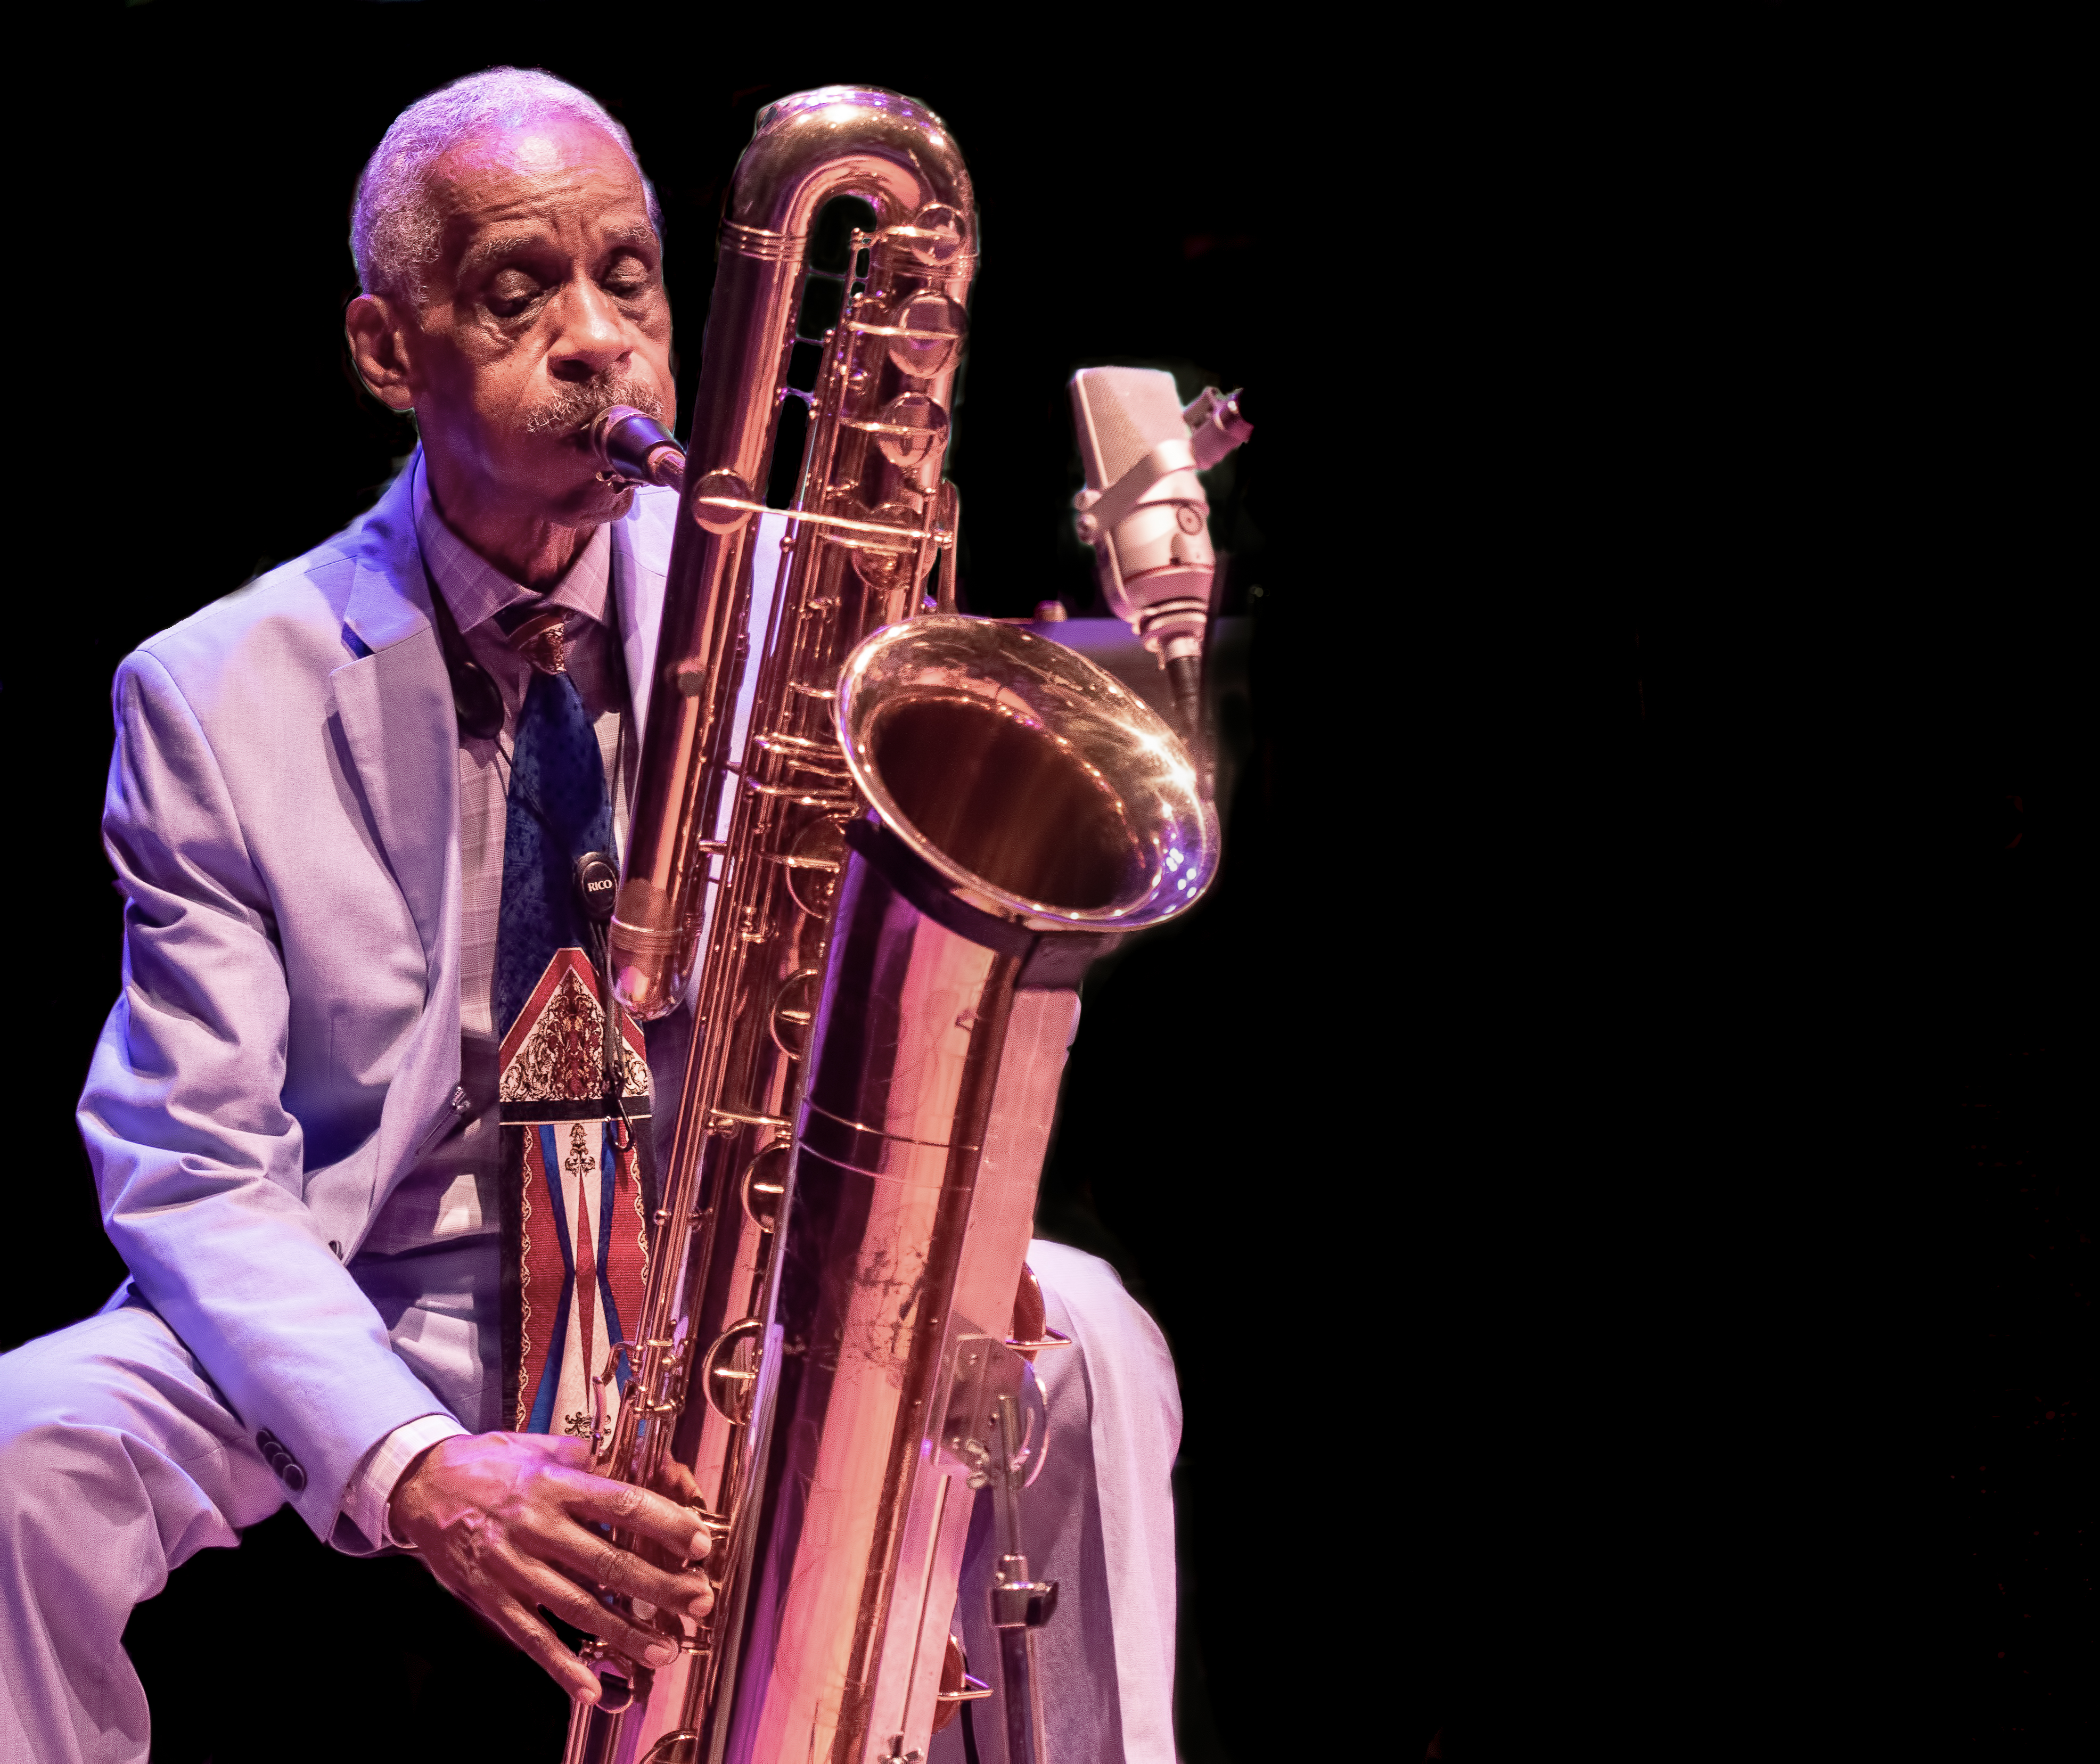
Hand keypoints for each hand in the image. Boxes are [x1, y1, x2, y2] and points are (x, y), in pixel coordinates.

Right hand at [388, 1431, 714, 1702]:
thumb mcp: (536, 1445)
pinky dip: (560, 1665)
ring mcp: (513, 1567)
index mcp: (556, 1485)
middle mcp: (538, 1527)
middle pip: (609, 1562)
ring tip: (665, 1649)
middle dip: (659, 1586)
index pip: (622, 1503)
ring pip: (577, 1606)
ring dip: (623, 1633)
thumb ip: (583, 1457)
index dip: (665, 1523)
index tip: (699, 1541)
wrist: (420, 1487)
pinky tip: (589, 1688)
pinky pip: (530, 1637)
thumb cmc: (487, 1464)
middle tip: (700, 1602)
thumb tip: (631, 1459)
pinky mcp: (491, 1598)